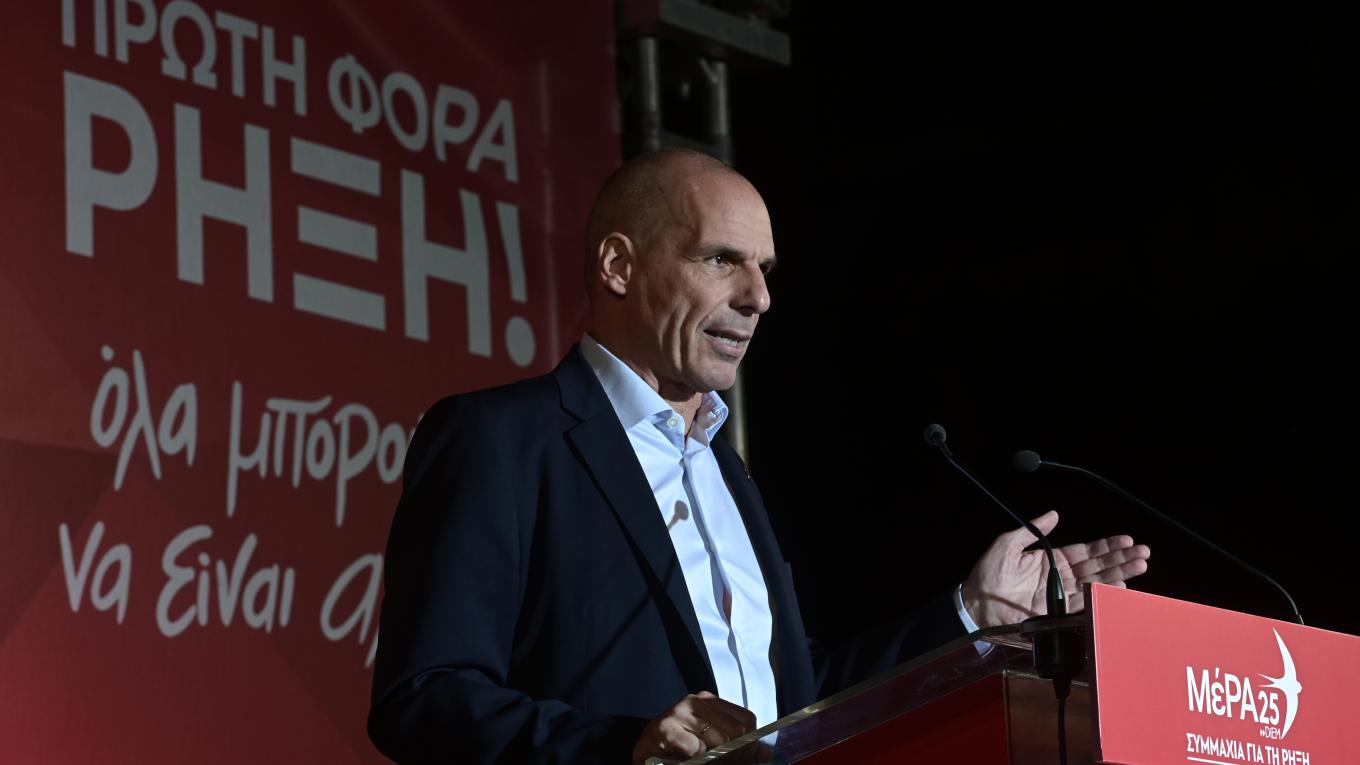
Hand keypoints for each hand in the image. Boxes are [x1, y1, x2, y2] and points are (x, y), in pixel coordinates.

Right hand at [632, 691, 755, 763]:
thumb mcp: (711, 747)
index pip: (747, 720)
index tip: (738, 759)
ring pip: (719, 741)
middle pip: (737, 731)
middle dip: (734, 756)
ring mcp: (679, 712)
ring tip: (703, 762)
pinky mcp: (665, 729)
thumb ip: (739, 749)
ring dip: (715, 760)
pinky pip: (695, 748)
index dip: (748, 745)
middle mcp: (696, 701)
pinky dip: (696, 759)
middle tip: (719, 764)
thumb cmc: (677, 750)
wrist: (644, 754)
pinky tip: (686, 760)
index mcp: (711, 702)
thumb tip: (767, 752)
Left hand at [961, 510, 1150, 627]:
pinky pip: (1084, 604)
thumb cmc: (987, 574)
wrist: (974, 604)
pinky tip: (1119, 589)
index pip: (1086, 551)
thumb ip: (1032, 530)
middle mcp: (1060, 577)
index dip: (1106, 545)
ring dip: (1118, 575)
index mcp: (1051, 559)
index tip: (1126, 540)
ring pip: (1096, 583)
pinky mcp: (1057, 613)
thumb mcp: (1007, 544)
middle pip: (1097, 566)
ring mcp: (1060, 595)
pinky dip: (1101, 597)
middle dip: (1121, 559)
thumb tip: (1054, 514)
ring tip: (1139, 566)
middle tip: (1143, 552)